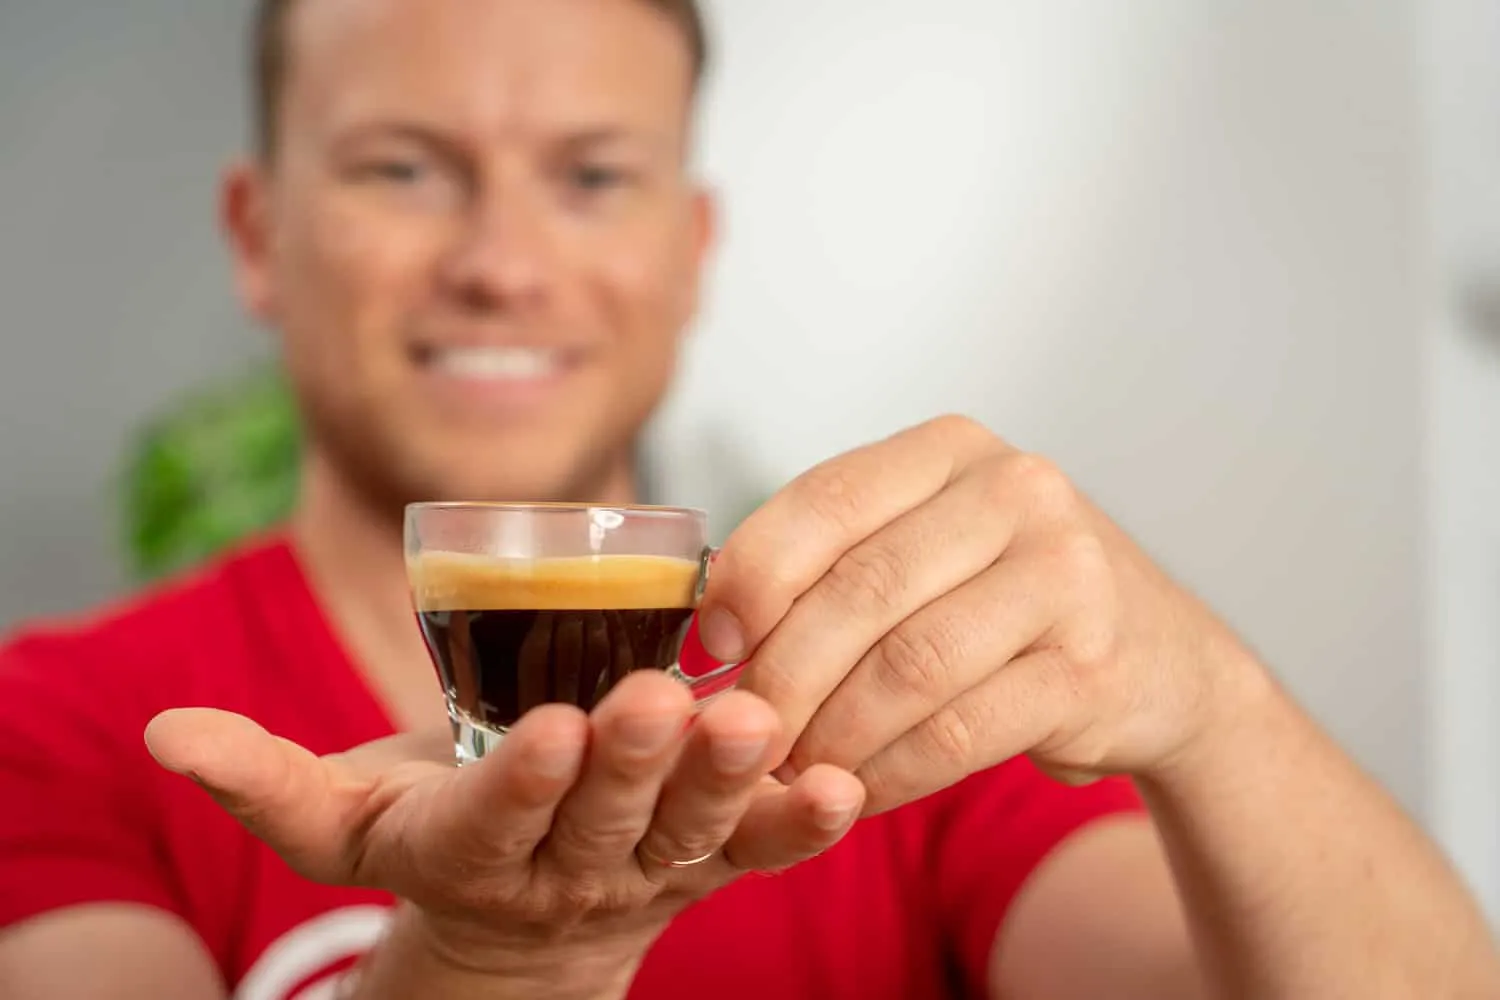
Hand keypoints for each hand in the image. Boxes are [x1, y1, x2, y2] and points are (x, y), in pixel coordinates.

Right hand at [143, 673, 864, 991]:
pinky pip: (763, 849)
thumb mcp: (344, 821)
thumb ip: (266, 778)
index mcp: (474, 851)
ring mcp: (651, 868)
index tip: (545, 730)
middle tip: (658, 703)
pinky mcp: (714, 858)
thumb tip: (169, 735)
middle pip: (603, 818)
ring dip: (729, 780)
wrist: (528, 926)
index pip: (496, 819)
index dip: (522, 783)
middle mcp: (570, 869)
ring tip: (759, 723)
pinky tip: (842, 783)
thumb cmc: (439, 837)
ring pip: (691, 826)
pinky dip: (803, 823)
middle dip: (630, 763)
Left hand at [697, 415, 1265, 813]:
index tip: (716, 643)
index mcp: (953, 450)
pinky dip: (891, 771)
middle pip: (862, 588)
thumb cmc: (1008, 603)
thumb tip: (714, 621)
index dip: (755, 574)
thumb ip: (839, 559)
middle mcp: (1018, 490)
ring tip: (792, 769)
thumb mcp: (931, 546)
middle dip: (786, 673)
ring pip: (907, 665)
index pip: (827, 499)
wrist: (1165, 661)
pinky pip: (958, 731)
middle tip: (743, 733)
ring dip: (833, 732)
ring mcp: (1066, 574)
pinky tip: (857, 791)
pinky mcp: (1091, 665)